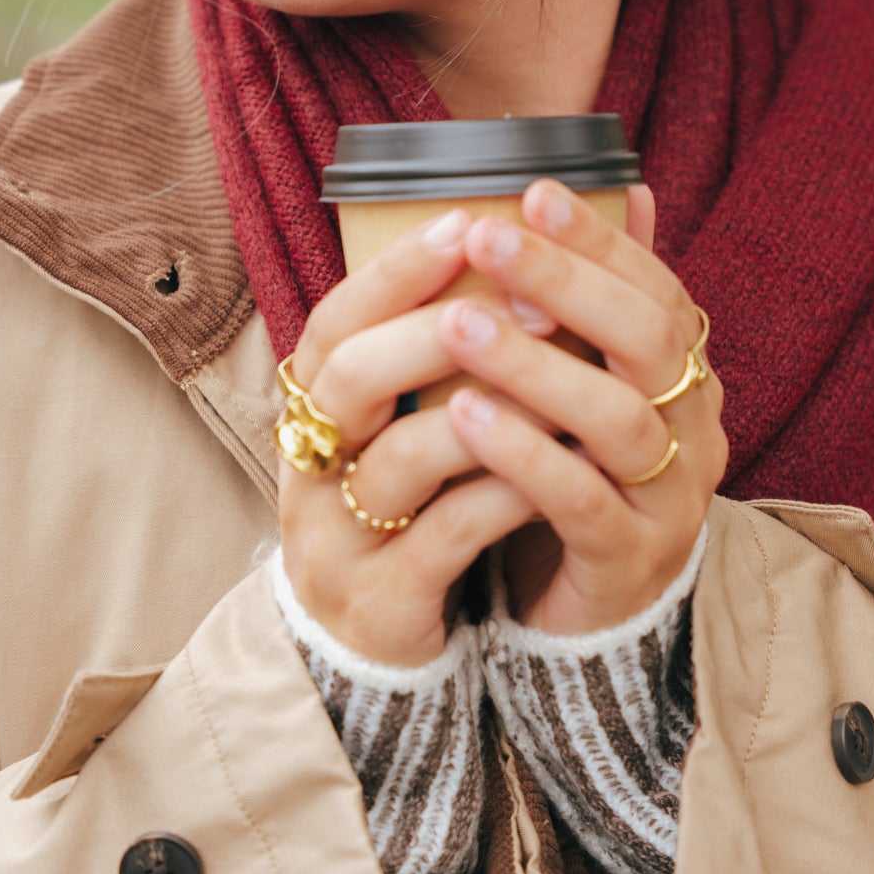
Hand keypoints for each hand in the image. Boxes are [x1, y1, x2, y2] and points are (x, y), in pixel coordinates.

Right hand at [278, 209, 537, 667]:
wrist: (362, 651)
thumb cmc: (401, 512)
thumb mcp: (402, 427)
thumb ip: (442, 347)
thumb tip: (508, 233)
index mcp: (313, 415)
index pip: (335, 323)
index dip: (394, 271)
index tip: (466, 221)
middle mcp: (310, 468)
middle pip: (353, 378)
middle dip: (441, 329)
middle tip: (529, 302)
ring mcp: (340, 538)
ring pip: (403, 458)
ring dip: (492, 413)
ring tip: (563, 381)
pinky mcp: (384, 600)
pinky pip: (449, 535)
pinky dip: (509, 492)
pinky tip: (564, 467)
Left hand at [435, 179, 725, 634]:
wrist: (597, 618)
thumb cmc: (585, 478)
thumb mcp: (597, 386)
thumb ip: (607, 300)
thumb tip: (629, 189)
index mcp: (687, 380)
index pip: (658, 292)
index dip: (600, 242)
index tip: (532, 191)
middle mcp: (694, 432)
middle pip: (648, 343)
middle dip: (566, 282)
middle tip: (486, 237)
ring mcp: (670, 499)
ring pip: (619, 421)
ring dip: (535, 366)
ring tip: (458, 324)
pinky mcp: (629, 561)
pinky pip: (582, 501)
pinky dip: (525, 454)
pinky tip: (465, 417)